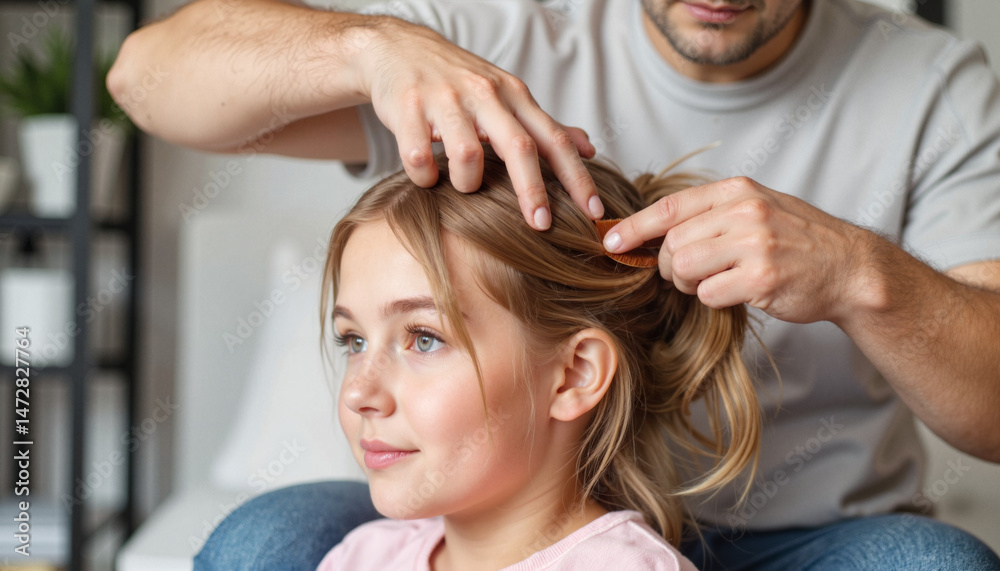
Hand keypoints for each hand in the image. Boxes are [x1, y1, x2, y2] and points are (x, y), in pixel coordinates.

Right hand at [358, 18, 602, 228]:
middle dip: (533, 192)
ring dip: (466, 183)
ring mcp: (445, 100)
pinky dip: (424, 176)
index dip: (578, 178)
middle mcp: (484, 94)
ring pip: (467, 156)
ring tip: (460, 183)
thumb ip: (545, 126)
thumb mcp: (506, 95)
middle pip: (519, 147)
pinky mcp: (409, 108)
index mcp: (513, 96)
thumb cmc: (458, 82)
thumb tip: (590, 148)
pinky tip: (426, 174)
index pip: (555, 139)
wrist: (396, 49)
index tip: (594, 213)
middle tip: (541, 226)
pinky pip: (420, 158)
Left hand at [602, 177, 870, 324]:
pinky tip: (737, 293)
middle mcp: (745, 212)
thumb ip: (711, 214)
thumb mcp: (756, 208)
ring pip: (686, 267)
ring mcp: (755, 245)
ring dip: (689, 283)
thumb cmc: (798, 241)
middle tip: (685, 275)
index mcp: (738, 190)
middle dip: (669, 265)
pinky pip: (710, 294)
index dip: (634, 226)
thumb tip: (654, 232)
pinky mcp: (762, 279)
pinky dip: (714, 300)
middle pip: (673, 243)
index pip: (670, 207)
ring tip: (713, 282)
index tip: (610, 240)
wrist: (851, 268)